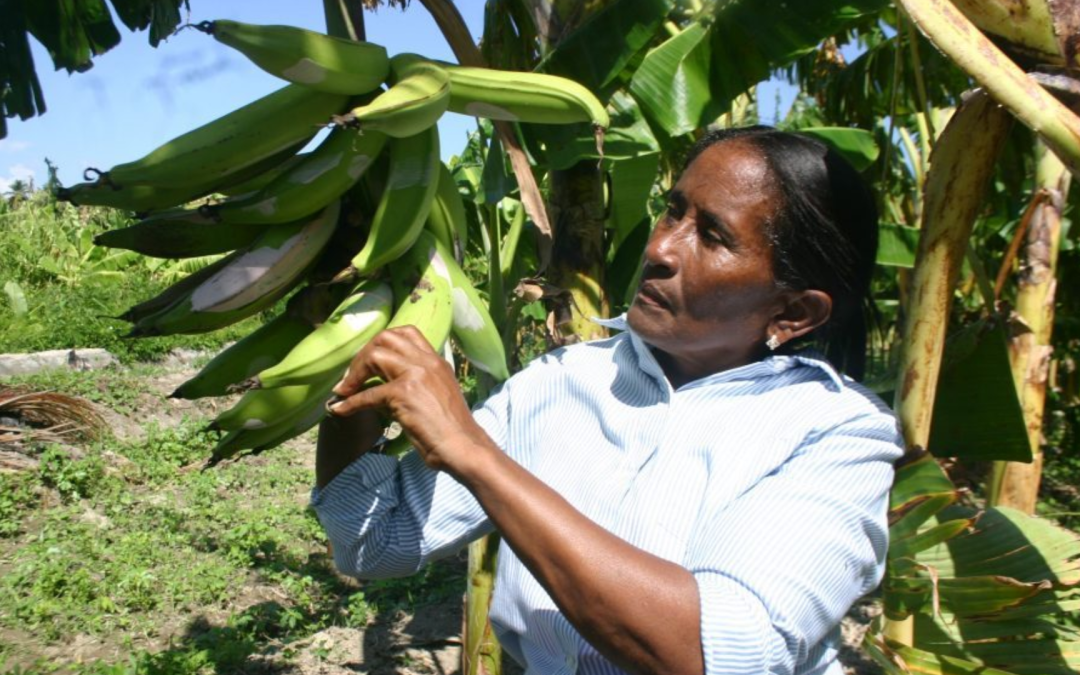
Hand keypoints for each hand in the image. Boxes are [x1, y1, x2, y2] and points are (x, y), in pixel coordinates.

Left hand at [327, 326, 493, 473]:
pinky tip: (340, 410)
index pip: (407, 333)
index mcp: (436, 361)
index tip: (370, 363)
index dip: (382, 344)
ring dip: (354, 373)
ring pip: (375, 356)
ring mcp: (416, 374)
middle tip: (353, 377)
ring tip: (345, 390)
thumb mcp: (437, 396)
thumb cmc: (452, 430)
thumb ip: (414, 385)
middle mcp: (427, 362)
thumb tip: (378, 390)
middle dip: (364, 354)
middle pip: (387, 337)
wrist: (464, 447)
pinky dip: (350, 403)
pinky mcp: (404, 394)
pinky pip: (368, 394)